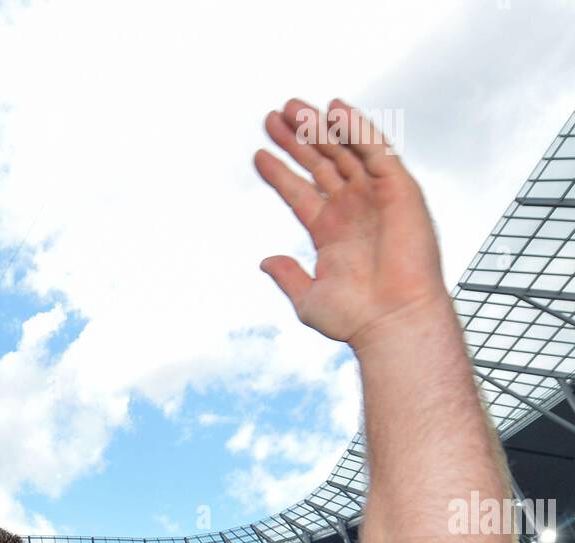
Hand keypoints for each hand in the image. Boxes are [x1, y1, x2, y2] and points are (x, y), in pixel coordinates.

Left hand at [254, 99, 448, 348]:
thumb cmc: (354, 318)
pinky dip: (356, 127)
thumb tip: (265, 261)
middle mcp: (352, 210)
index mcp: (330, 233)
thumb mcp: (307, 299)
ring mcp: (375, 197)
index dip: (279, 172)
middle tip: (272, 116)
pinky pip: (376, 149)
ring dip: (320, 127)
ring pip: (344, 151)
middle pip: (319, 164)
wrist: (392, 320)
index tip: (258, 154)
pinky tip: (335, 109)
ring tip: (293, 107)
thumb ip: (288, 276)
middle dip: (296, 140)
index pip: (300, 192)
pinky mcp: (399, 188)